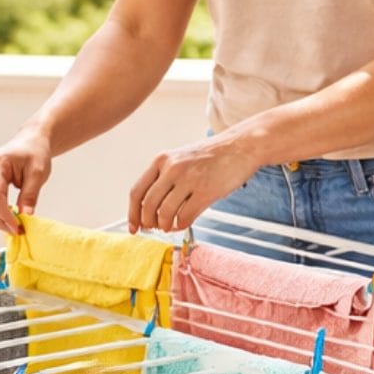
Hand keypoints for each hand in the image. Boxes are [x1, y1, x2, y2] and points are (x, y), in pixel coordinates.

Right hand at [0, 129, 52, 234]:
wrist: (30, 142)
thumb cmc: (34, 152)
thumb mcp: (38, 173)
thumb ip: (30, 194)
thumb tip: (25, 215)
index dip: (5, 215)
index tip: (17, 227)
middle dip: (0, 222)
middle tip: (17, 231)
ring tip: (14, 225)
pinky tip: (8, 217)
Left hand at [128, 134, 259, 232]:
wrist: (242, 146)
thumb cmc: (211, 156)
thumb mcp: (180, 159)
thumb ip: (163, 180)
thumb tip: (147, 212)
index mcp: (162, 160)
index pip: (136, 192)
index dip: (132, 214)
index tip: (133, 228)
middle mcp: (173, 168)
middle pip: (148, 206)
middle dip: (148, 223)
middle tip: (155, 228)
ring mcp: (189, 179)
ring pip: (164, 215)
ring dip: (165, 226)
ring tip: (171, 225)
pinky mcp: (205, 191)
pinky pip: (184, 218)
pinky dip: (181, 226)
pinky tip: (184, 222)